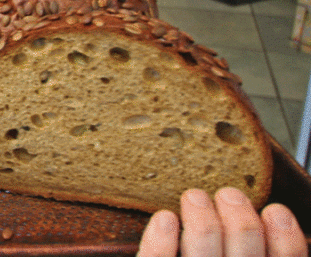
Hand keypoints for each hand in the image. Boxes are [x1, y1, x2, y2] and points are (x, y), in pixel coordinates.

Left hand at [137, 188, 307, 256]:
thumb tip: (271, 232)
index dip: (286, 236)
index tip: (275, 211)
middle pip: (245, 246)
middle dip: (238, 214)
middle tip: (229, 196)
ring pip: (203, 248)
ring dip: (201, 216)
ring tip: (195, 197)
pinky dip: (160, 239)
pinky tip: (164, 218)